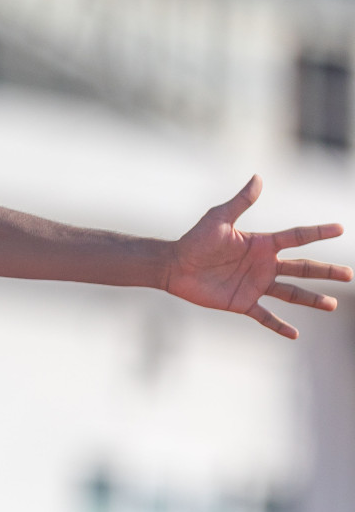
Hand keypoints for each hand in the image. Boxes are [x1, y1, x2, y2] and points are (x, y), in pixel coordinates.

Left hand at [164, 175, 351, 337]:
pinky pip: (265, 316)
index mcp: (262, 244)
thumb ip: (241, 201)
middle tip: (349, 275)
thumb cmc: (195, 240)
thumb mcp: (219, 218)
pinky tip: (295, 334)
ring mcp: (255, 284)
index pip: (297, 237)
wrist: (174, 266)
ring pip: (291, 293)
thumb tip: (258, 177)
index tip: (340, 229)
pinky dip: (279, 325)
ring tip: (332, 305)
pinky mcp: (242, 302)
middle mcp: (264, 265)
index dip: (318, 232)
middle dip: (326, 271)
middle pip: (303, 268)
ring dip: (311, 299)